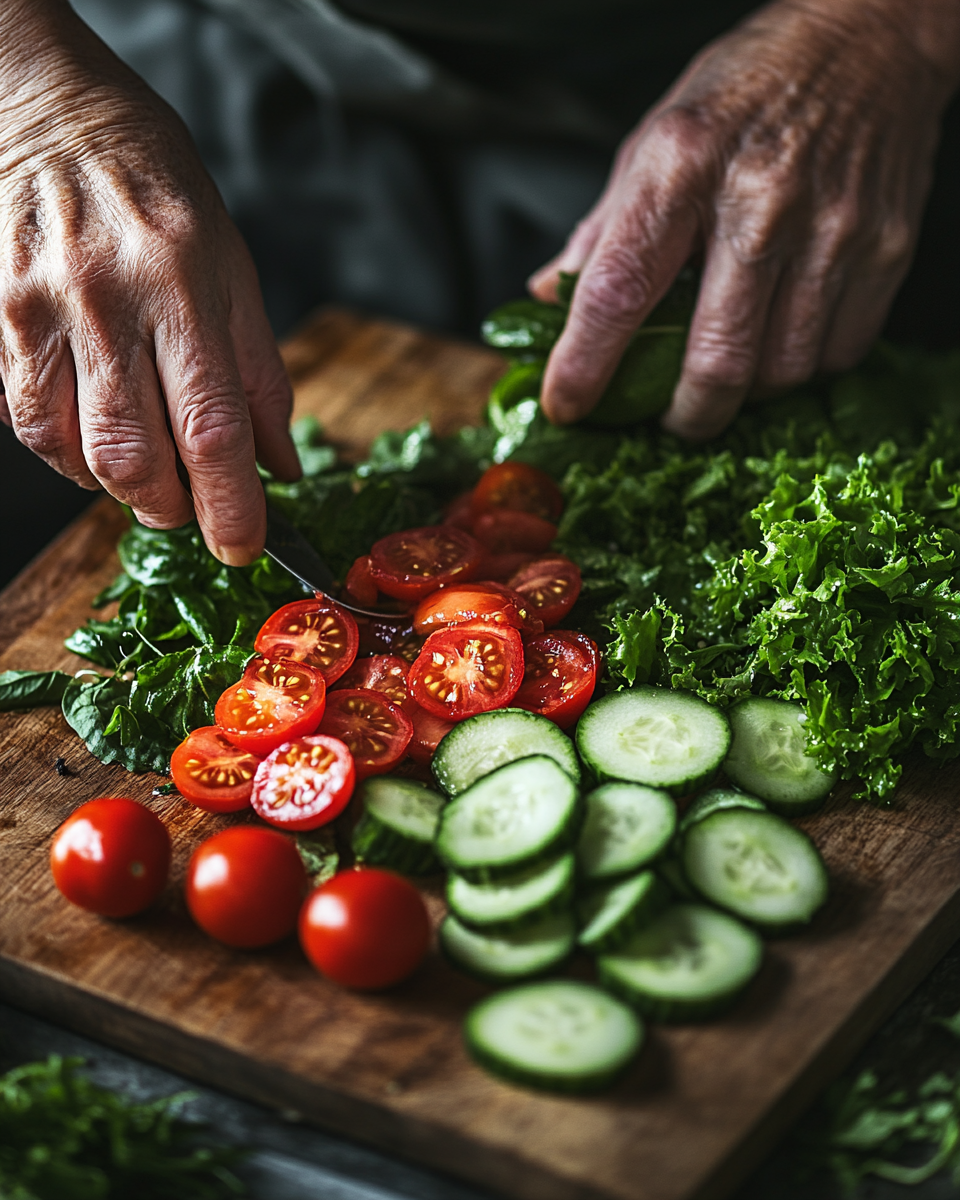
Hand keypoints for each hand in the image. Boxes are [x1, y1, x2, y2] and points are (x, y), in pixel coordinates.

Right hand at [0, 0, 300, 564]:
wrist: (51, 116)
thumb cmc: (158, 191)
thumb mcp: (234, 269)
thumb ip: (259, 376)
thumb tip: (279, 467)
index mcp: (183, 289)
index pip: (212, 431)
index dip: (230, 507)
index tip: (245, 546)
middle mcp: (105, 305)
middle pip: (133, 461)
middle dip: (169, 506)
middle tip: (189, 501)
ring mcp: (37, 315)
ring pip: (70, 454)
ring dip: (114, 482)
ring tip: (141, 454)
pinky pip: (23, 423)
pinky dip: (64, 447)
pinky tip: (89, 419)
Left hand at [531, 0, 959, 437]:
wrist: (870, 36)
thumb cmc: (748, 90)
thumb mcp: (653, 139)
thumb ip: (602, 229)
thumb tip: (547, 297)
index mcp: (682, 166)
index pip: (618, 291)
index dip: (584, 364)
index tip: (566, 405)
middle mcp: (759, 201)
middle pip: (715, 362)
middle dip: (682, 415)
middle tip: (667, 417)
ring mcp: (831, 229)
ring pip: (780, 373)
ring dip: (744, 395)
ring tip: (727, 371)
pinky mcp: (885, 249)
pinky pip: (837, 353)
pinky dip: (801, 369)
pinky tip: (781, 342)